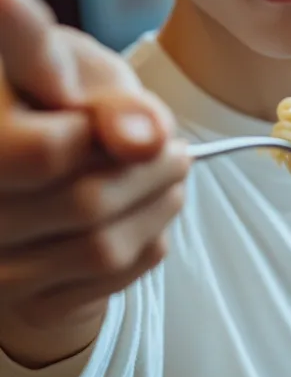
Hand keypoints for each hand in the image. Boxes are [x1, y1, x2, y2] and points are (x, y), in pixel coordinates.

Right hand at [0, 0, 189, 365]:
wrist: (36, 154)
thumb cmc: (58, 96)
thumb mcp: (82, 74)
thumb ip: (112, 101)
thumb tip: (146, 138)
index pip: (47, 153)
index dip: (104, 134)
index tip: (134, 119)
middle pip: (85, 206)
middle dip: (151, 173)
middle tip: (178, 151)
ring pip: (102, 251)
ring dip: (158, 210)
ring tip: (169, 178)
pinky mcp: (27, 302)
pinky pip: (109, 281)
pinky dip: (147, 244)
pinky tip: (146, 213)